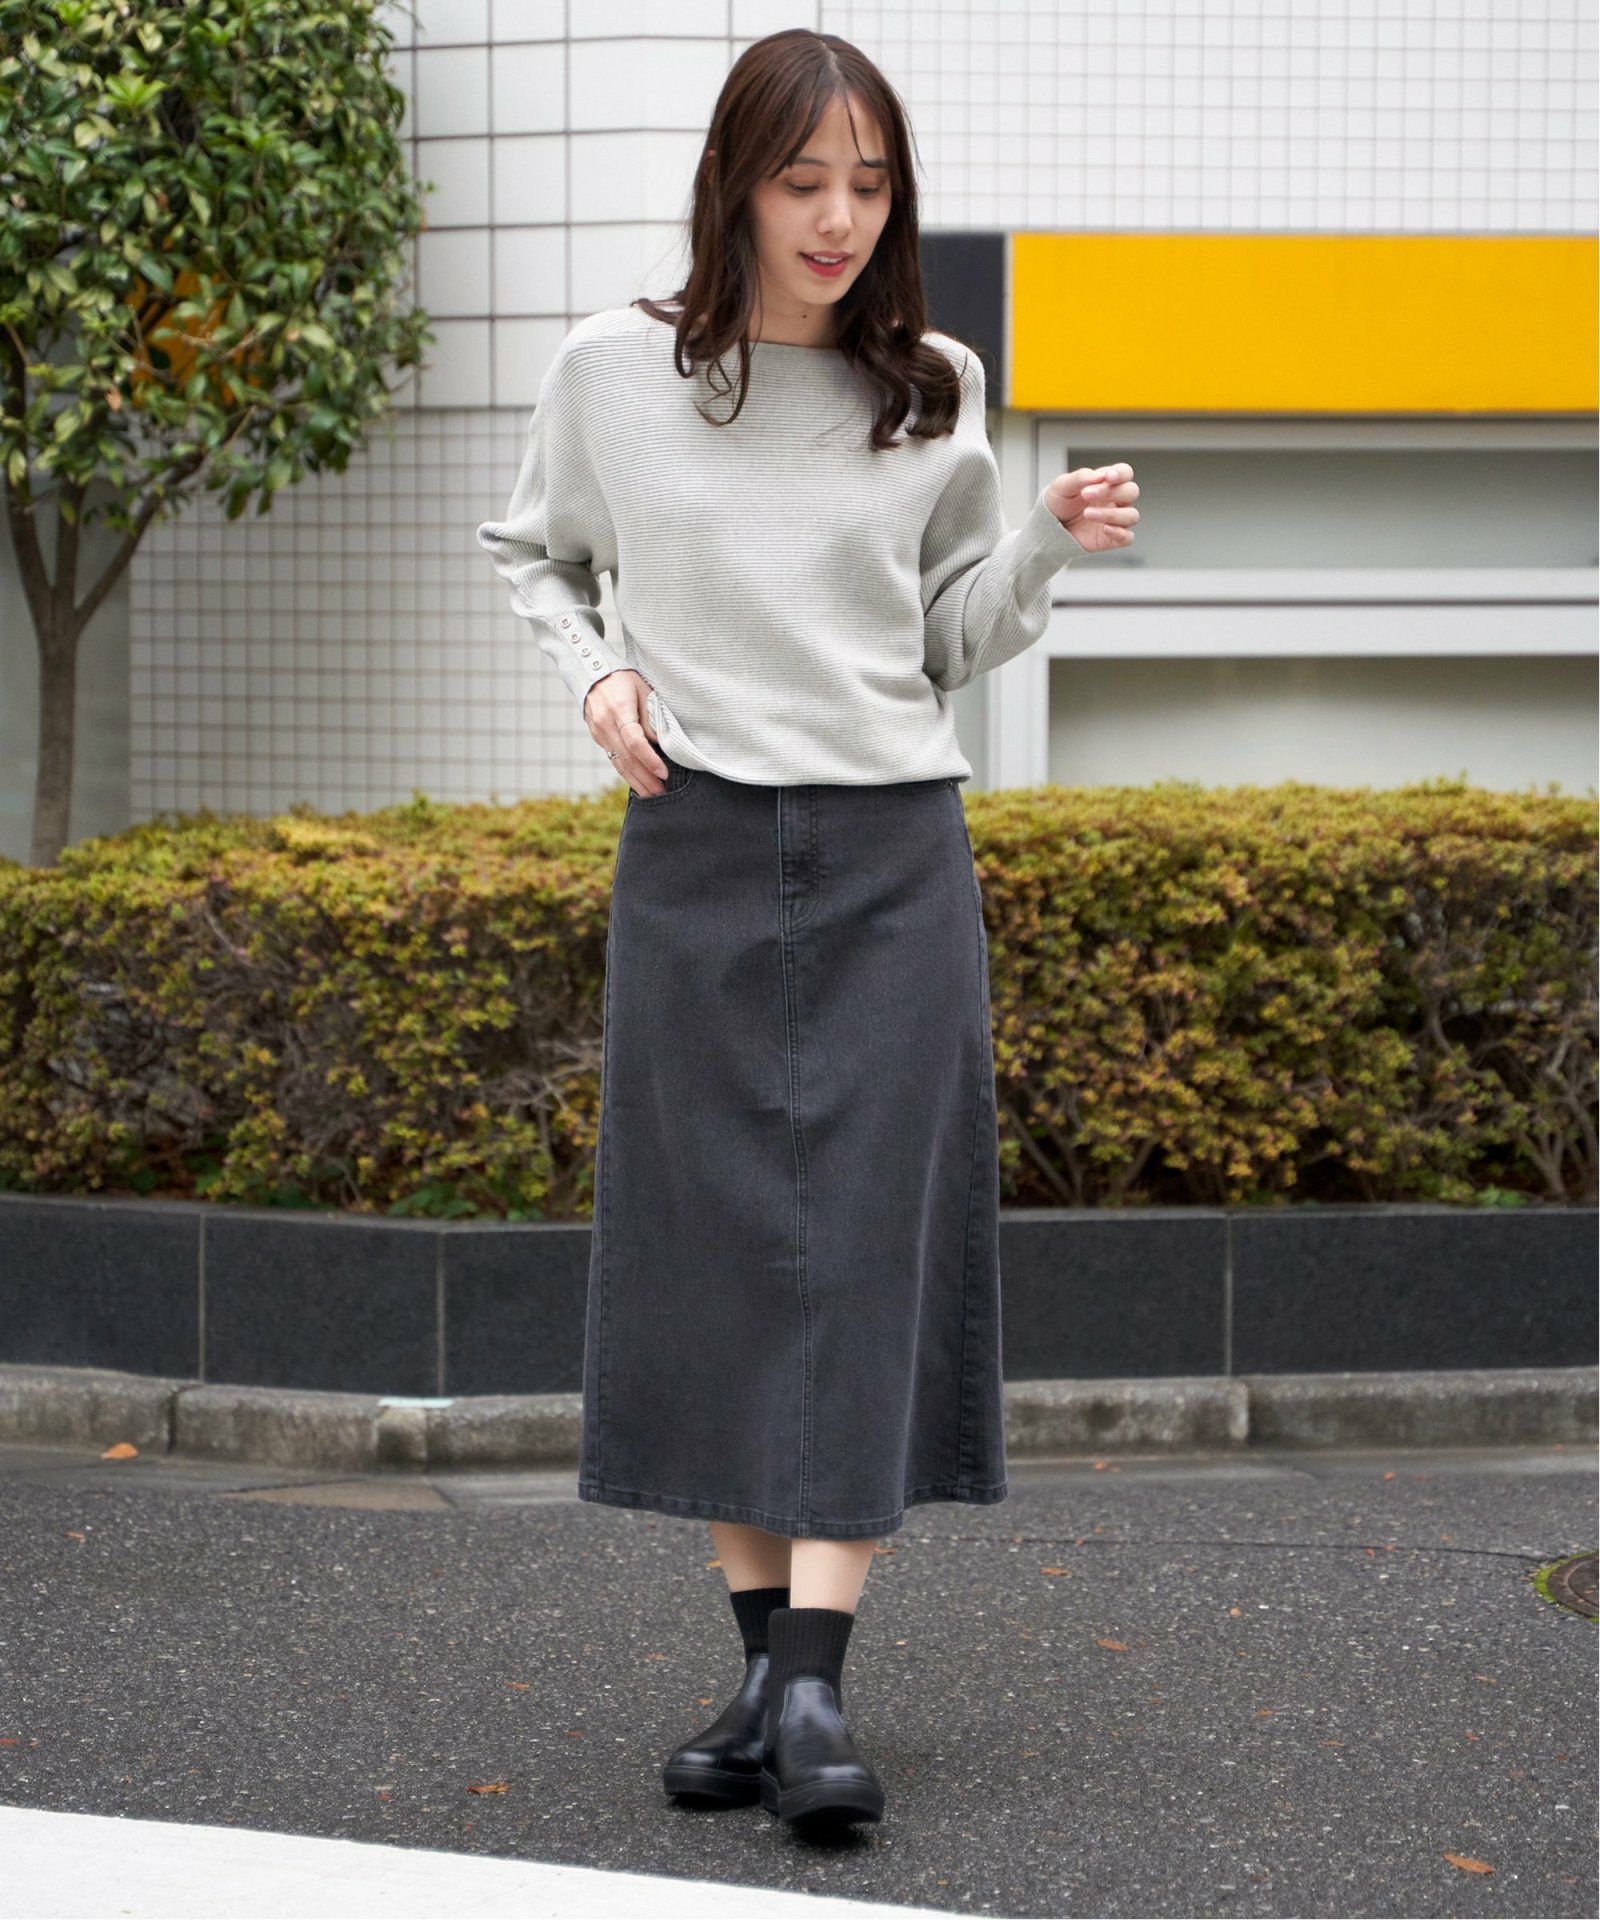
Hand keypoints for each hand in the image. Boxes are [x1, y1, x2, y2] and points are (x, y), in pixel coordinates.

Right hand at [582, 669, 671, 795]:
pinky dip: (626, 773)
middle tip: (662, 792)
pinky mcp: (597, 738)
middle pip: (626, 758)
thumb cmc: (624, 680)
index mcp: (619, 709)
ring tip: (652, 795)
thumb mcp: (643, 691)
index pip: (634, 741)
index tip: (664, 772)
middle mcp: (605, 724)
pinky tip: (638, 783)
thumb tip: (662, 744)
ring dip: (636, 781)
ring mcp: (599, 733)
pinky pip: (613, 759)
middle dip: (645, 778)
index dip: (650, 759)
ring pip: (618, 762)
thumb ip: (651, 717)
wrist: (592, 673)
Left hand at [1044, 463, 1138, 551]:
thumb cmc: (1059, 503)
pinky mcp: (1111, 538)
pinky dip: (1120, 533)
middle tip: (1086, 494)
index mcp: (1107, 483)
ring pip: (1131, 515)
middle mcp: (1116, 500)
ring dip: (1112, 514)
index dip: (1122, 473)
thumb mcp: (1063, 485)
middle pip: (1131, 492)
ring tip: (1087, 514)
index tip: (1108, 477)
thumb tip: (1100, 475)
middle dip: (1112, 492)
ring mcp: (1115, 520)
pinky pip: (1128, 537)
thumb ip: (1081, 477)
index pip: (1126, 472)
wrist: (1049, 527)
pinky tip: (1105, 529)